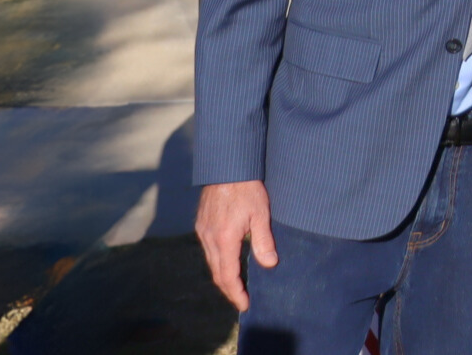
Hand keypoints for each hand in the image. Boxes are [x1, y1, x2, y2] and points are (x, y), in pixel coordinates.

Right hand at [195, 180, 277, 311]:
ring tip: (236, 285)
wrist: (227, 166)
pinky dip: (218, 262)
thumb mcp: (261, 214)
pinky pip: (208, 250)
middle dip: (229, 289)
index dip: (236, 293)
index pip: (228, 276)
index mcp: (224, 239)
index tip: (244, 304)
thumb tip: (269, 264)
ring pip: (211, 262)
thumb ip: (263, 241)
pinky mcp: (201, 225)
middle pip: (217, 273)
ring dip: (223, 276)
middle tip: (241, 299)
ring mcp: (203, 232)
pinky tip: (227, 262)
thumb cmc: (247, 188)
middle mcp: (209, 239)